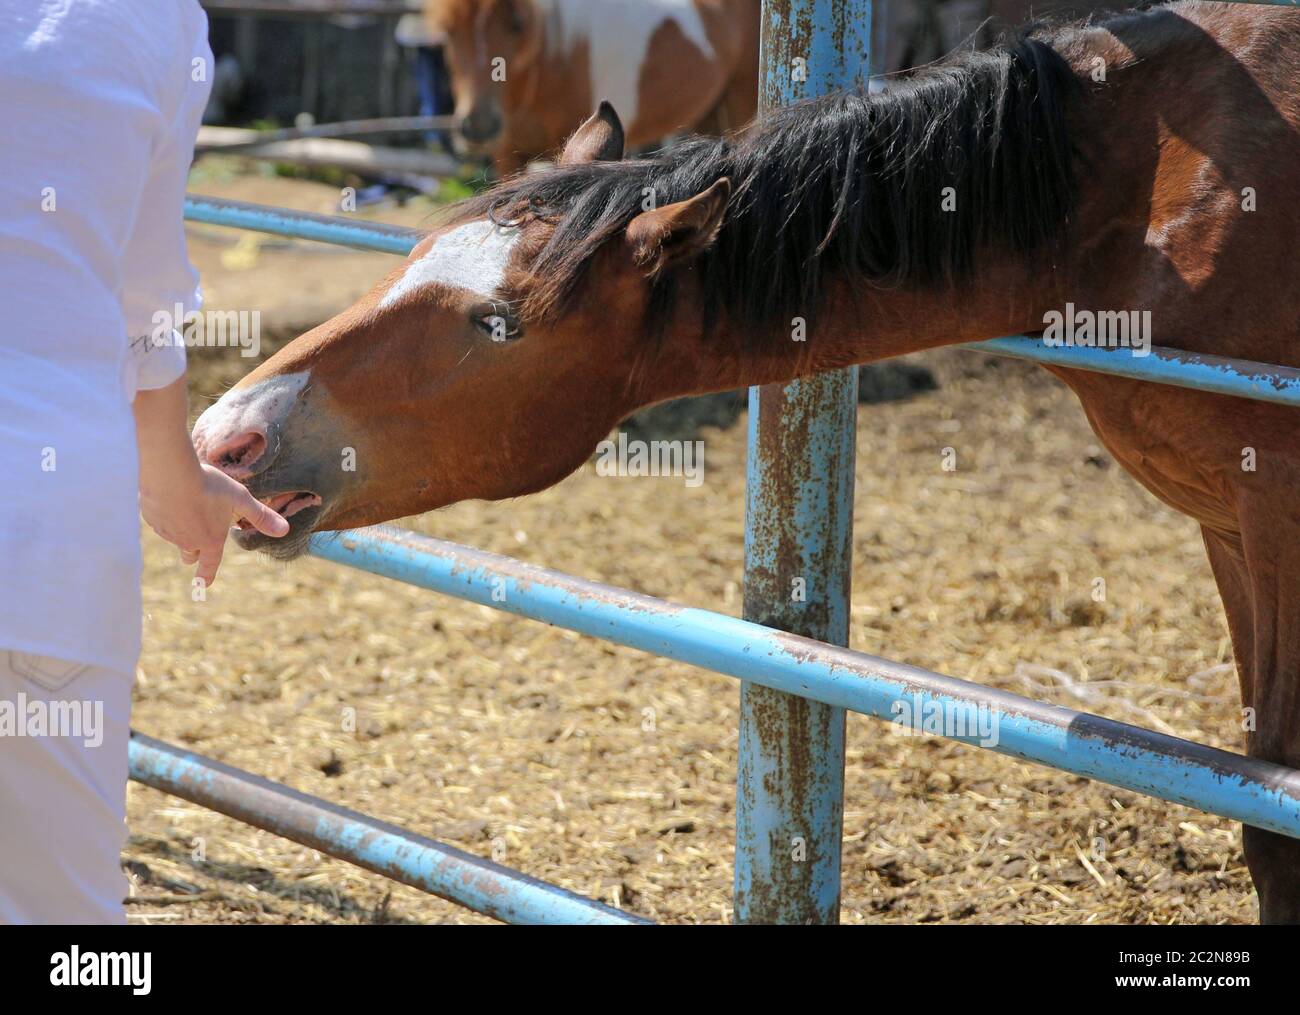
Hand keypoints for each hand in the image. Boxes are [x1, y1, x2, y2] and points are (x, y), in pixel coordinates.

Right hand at [141, 462, 288, 586]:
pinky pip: (160, 521)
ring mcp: (166, 532)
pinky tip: (169, 498)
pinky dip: (166, 514)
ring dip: (180, 529)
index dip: (206, 575)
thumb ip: (261, 516)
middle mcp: (187, 541)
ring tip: (186, 507)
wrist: (169, 474)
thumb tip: (285, 531)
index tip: (203, 584)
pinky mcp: (151, 519)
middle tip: (194, 553)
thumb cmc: (209, 486)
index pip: (209, 565)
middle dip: (193, 554)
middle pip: (189, 553)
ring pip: (174, 536)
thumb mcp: (240, 499)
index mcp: (210, 541)